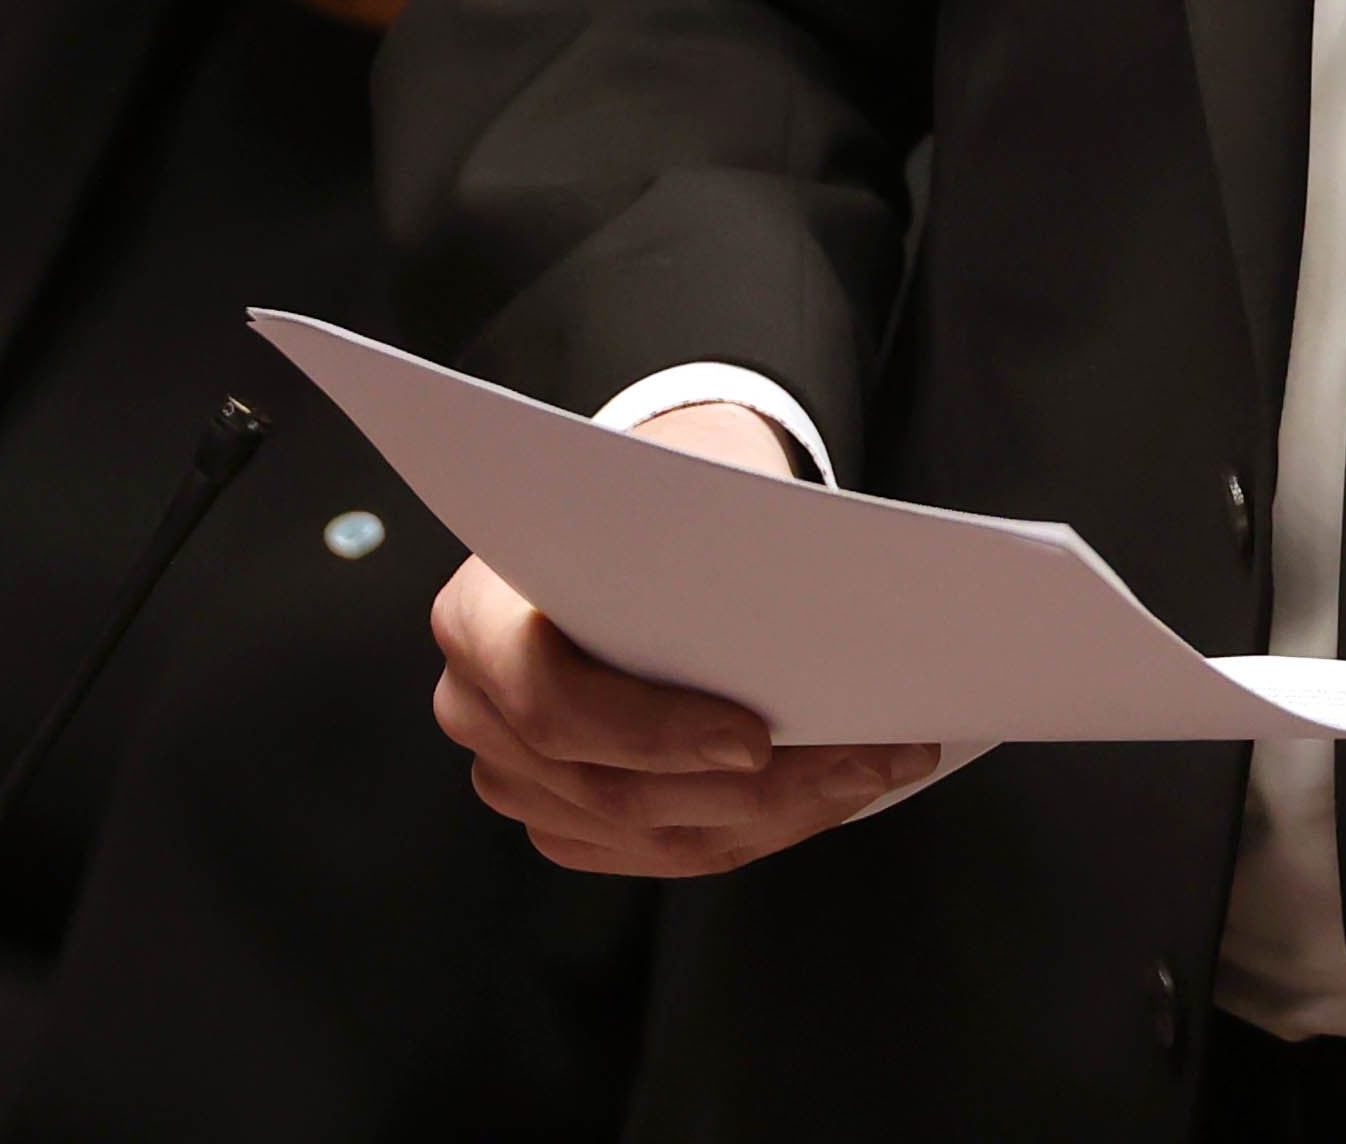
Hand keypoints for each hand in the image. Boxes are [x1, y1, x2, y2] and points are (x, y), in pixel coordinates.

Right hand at [427, 400, 937, 872]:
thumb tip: (817, 624)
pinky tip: (824, 795)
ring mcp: (512, 773)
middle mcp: (473, 708)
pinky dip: (750, 829)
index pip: (551, 706)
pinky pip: (657, 850)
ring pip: (648, 833)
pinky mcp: (561, 815)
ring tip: (872, 772)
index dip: (655, 735)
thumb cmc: (653, 496)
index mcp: (476, 617)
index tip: (757, 740)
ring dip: (774, 815)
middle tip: (864, 760)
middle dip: (756, 789)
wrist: (626, 511)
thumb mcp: (674, 495)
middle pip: (612, 791)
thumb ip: (703, 560)